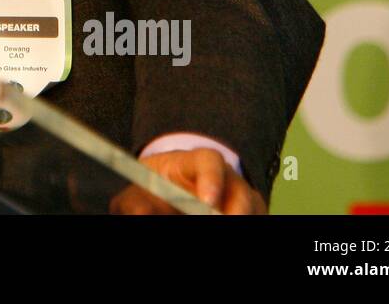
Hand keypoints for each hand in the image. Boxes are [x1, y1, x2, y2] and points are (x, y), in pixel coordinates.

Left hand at [109, 147, 266, 214]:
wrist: (161, 192)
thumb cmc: (150, 190)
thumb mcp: (136, 192)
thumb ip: (135, 203)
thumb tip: (139, 214)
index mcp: (195, 162)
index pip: (210, 160)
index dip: (212, 179)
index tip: (207, 201)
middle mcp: (225, 178)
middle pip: (241, 193)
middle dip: (235, 211)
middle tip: (224, 222)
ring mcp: (240, 199)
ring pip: (253, 209)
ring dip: (241, 216)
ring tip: (225, 228)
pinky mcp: (247, 213)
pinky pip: (253, 218)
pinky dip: (247, 221)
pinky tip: (231, 226)